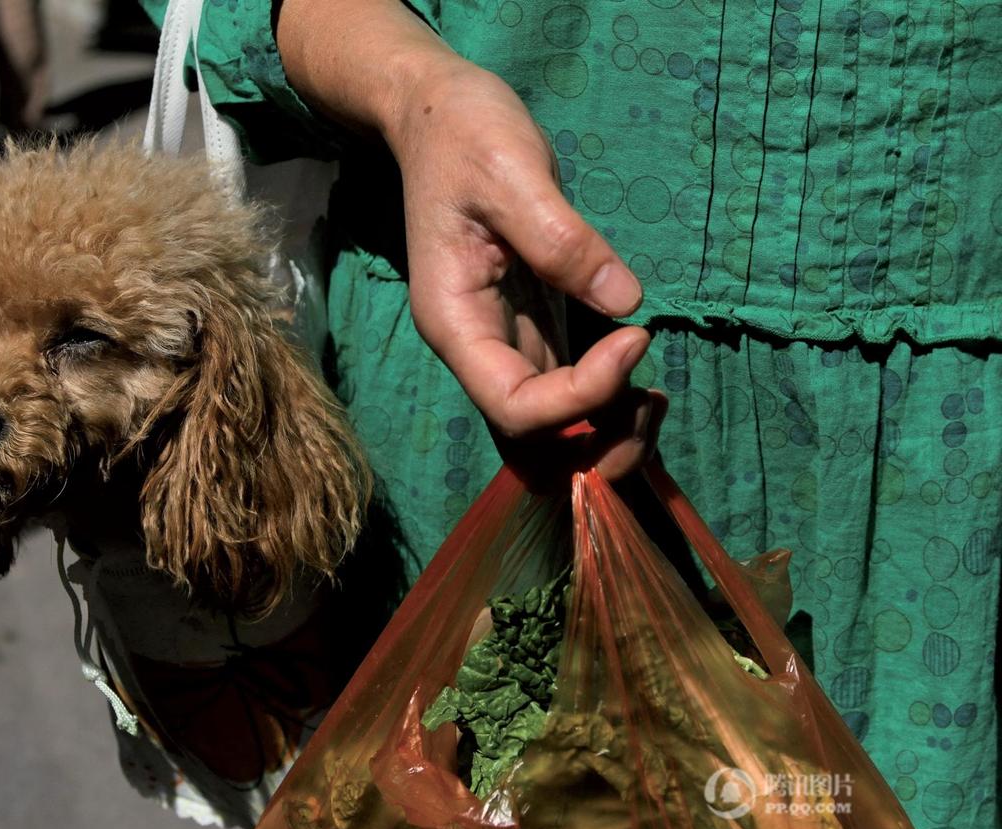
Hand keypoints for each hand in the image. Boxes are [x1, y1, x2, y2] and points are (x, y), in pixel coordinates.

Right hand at [277, 0, 665, 480]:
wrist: (437, 117)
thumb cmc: (463, 136)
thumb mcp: (511, 173)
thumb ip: (562, 239)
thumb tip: (625, 302)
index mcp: (457, 325)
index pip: (518, 408)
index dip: (583, 395)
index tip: (634, 336)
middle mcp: (478, 350)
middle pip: (532, 446)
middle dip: (595, 444)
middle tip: (653, 396)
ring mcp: (505, 345)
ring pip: (551, 433)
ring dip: (606, 435)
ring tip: (655, 395)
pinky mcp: (532, 330)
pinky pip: (567, 397)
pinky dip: (608, 404)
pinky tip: (642, 369)